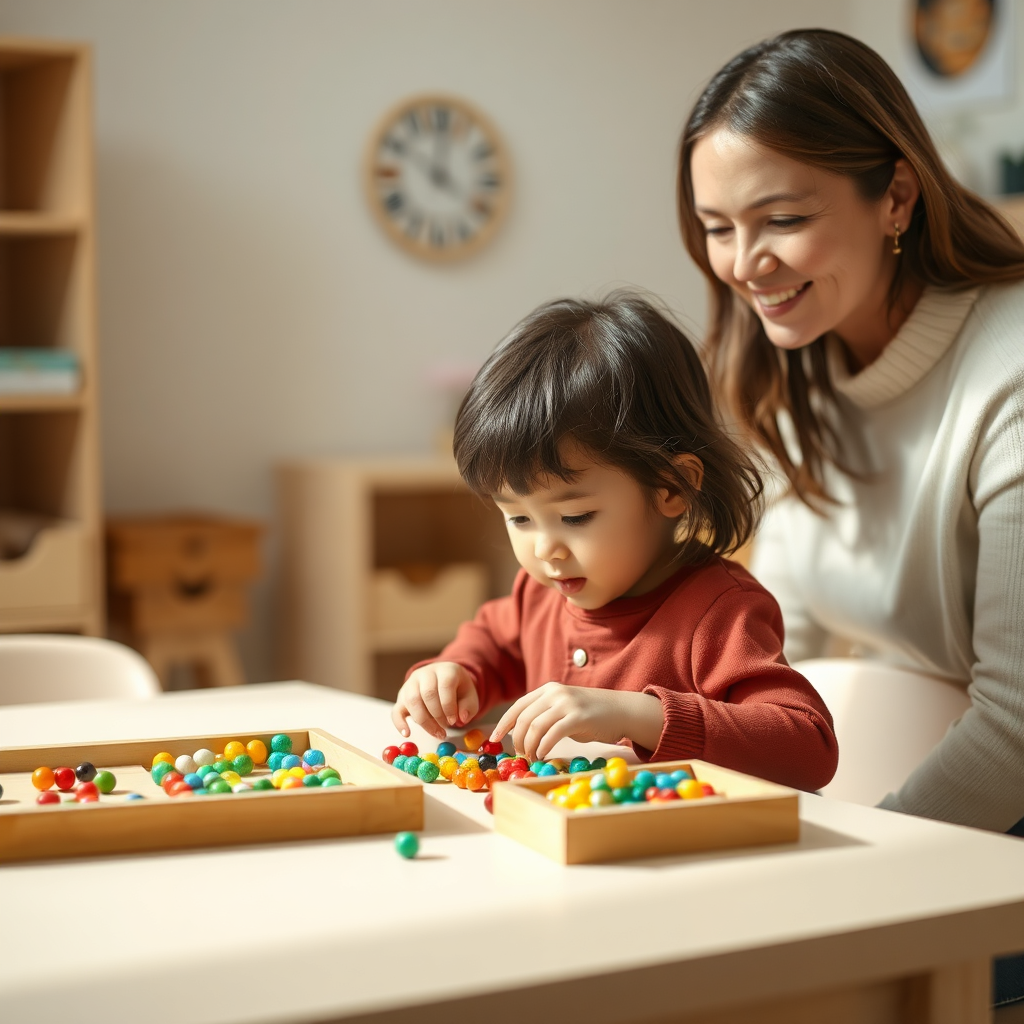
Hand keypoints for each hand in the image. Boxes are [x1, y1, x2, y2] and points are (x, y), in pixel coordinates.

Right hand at [392, 662, 479, 739]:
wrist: (444, 680)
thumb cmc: (458, 690)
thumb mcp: (470, 695)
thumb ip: (468, 707)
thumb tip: (461, 718)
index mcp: (446, 670)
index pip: (445, 685)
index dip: (449, 705)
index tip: (454, 721)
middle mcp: (426, 673)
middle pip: (427, 694)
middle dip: (437, 716)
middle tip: (445, 729)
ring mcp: (411, 683)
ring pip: (412, 701)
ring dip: (424, 722)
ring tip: (436, 733)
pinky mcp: (402, 696)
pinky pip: (396, 710)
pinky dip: (400, 723)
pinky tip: (407, 733)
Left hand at [489, 683, 664, 761]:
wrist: (622, 710)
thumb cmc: (593, 714)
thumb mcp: (564, 709)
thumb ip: (545, 717)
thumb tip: (521, 736)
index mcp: (548, 689)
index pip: (518, 706)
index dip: (503, 723)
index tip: (494, 738)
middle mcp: (555, 693)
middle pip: (523, 718)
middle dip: (516, 739)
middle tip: (519, 754)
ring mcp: (566, 703)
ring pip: (534, 727)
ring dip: (529, 746)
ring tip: (532, 757)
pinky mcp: (578, 717)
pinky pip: (552, 734)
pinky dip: (543, 747)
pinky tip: (543, 755)